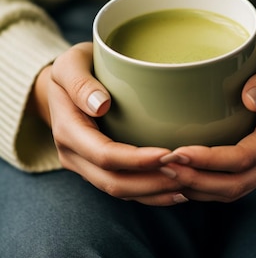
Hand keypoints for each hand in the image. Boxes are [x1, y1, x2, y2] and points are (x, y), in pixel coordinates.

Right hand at [29, 42, 186, 205]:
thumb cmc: (74, 68)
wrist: (63, 84)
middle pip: (114, 183)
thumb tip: (101, 106)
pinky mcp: (99, 170)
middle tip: (186, 173)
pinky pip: (125, 190)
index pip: (104, 155)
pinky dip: (151, 193)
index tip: (167, 153)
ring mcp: (85, 167)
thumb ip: (80, 83)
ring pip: (121, 192)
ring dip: (155, 193)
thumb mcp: (70, 64)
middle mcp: (73, 156)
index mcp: (68, 131)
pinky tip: (177, 190)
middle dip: (151, 183)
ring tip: (188, 185)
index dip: (136, 160)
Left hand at [159, 38, 255, 201]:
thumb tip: (251, 100)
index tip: (178, 151)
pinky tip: (178, 177)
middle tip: (163, 166)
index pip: (245, 157)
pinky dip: (203, 188)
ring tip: (165, 174)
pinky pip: (228, 188)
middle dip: (197, 180)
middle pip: (236, 183)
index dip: (210, 160)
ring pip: (231, 191)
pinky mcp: (255, 169)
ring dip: (197, 188)